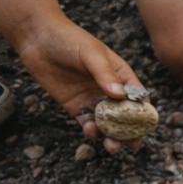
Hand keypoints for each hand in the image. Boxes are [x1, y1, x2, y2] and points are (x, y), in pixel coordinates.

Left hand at [15, 15, 144, 151]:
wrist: (37, 38)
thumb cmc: (69, 39)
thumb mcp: (91, 53)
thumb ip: (105, 74)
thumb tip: (119, 95)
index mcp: (120, 76)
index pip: (137, 97)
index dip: (143, 112)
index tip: (144, 125)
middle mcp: (109, 90)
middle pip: (125, 116)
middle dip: (130, 131)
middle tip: (132, 143)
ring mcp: (93, 99)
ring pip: (107, 124)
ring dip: (111, 136)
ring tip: (111, 145)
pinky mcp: (76, 106)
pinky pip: (87, 123)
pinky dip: (91, 131)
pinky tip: (90, 130)